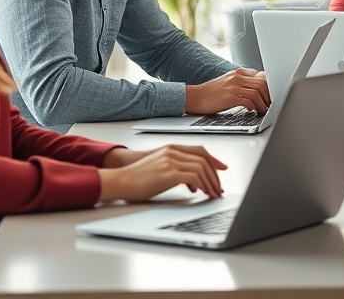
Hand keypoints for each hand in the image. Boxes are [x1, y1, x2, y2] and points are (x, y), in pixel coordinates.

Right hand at [97, 145, 226, 202]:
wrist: (120, 181)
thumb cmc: (137, 179)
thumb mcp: (160, 169)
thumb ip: (177, 171)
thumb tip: (194, 184)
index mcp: (171, 149)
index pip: (200, 151)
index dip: (214, 160)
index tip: (223, 169)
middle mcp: (173, 152)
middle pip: (204, 159)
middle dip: (215, 175)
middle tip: (219, 188)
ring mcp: (171, 161)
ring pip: (201, 168)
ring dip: (210, 182)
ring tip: (213, 194)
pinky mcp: (169, 173)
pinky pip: (194, 177)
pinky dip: (203, 185)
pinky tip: (203, 194)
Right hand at [186, 68, 270, 114]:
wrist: (194, 97)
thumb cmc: (211, 93)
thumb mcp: (228, 83)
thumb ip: (242, 83)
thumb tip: (258, 91)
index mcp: (238, 72)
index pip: (261, 76)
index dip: (269, 88)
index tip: (270, 97)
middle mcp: (237, 77)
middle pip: (262, 83)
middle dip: (268, 96)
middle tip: (269, 105)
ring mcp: (233, 86)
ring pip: (257, 92)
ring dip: (262, 103)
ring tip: (262, 110)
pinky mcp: (230, 97)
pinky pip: (249, 101)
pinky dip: (254, 107)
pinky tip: (252, 111)